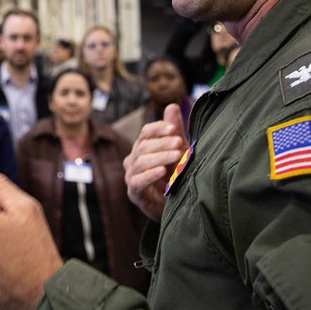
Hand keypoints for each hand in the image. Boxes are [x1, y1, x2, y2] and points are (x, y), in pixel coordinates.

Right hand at [124, 103, 188, 222]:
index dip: (158, 129)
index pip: (145, 133)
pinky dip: (150, 175)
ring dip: (159, 158)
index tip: (173, 128)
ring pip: (141, 162)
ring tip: (175, 156)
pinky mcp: (134, 192)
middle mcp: (133, 160)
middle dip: (162, 143)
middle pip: (143, 146)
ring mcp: (131, 176)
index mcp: (142, 147)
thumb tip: (172, 105)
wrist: (174, 204)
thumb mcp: (177, 149)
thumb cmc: (174, 174)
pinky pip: (138, 181)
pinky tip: (162, 172)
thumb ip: (173, 129)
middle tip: (179, 142)